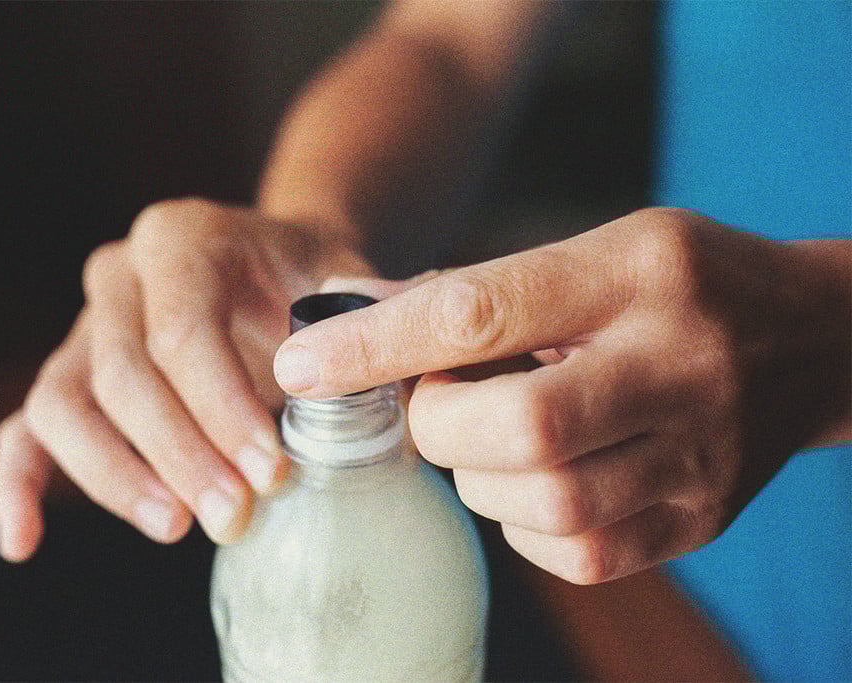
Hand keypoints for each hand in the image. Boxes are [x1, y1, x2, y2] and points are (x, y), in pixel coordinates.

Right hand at [0, 199, 372, 560]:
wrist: (275, 268)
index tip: (272, 472)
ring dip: (114, 475)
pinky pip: (25, 428)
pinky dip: (17, 483)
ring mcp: (85, 326)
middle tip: (236, 516)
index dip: (222, 408)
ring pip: (64, 403)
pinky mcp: (70, 376)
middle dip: (181, 455)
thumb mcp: (346, 277)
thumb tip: (371, 367)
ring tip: (177, 526)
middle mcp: (120, 275)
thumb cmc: (309, 277)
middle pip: (122, 373)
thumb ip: (367, 312)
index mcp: (182, 239)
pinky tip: (25, 541)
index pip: (183, 330)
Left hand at [274, 208, 850, 583]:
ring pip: (542, 503)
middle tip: (438, 405)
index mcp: (636, 275)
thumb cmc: (681, 283)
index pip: (481, 312)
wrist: (813, 341)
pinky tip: (534, 477)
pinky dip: (523, 521)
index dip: (375, 345)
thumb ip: (487, 292)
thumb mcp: (598, 251)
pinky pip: (574, 553)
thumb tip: (359, 327)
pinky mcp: (696, 523)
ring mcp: (697, 458)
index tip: (299, 365)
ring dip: (479, 476)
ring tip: (495, 435)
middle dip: (439, 426)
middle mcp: (676, 368)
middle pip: (516, 429)